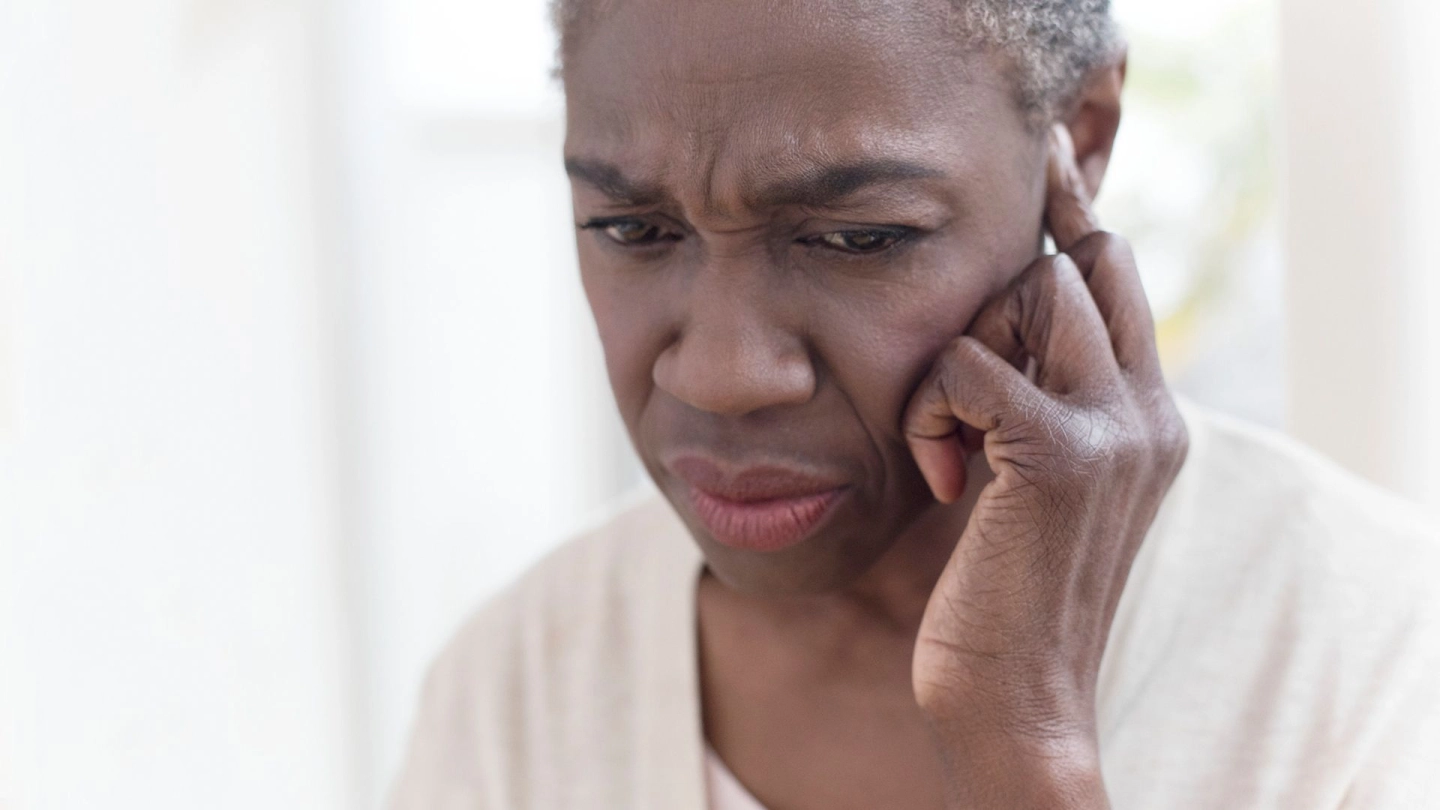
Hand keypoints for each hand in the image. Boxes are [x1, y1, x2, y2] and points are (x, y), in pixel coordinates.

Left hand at [901, 125, 1188, 806]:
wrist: (1016, 701)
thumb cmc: (1001, 593)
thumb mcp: (1030, 481)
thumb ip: (1036, 401)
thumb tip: (990, 325)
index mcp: (1149, 415)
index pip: (1118, 274)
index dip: (1074, 208)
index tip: (1040, 157)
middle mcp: (1149, 411)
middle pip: (1079, 263)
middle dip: (997, 294)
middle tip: (957, 383)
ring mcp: (1115, 428)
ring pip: (1032, 289)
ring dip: (958, 352)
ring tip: (945, 440)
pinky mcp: (1059, 455)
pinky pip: (966, 362)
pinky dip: (927, 407)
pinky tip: (936, 475)